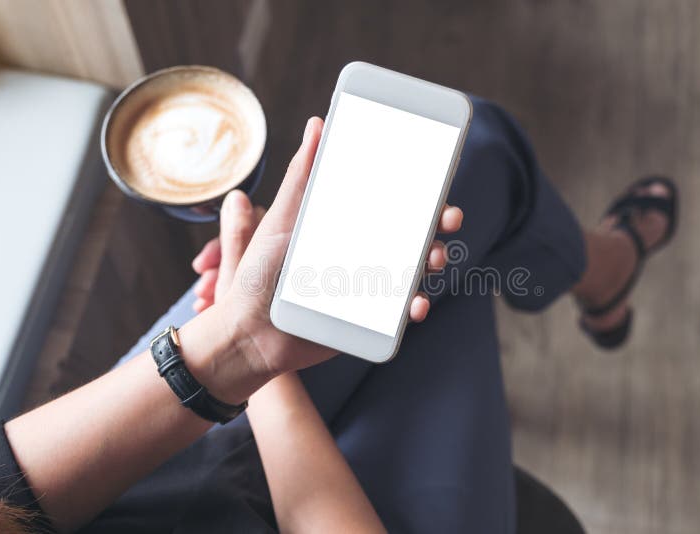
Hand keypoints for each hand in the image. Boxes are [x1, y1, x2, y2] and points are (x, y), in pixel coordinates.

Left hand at [198, 117, 463, 378]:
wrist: (249, 332)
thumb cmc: (258, 275)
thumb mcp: (281, 220)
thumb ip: (301, 177)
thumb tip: (317, 125)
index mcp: (347, 228)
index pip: (391, 205)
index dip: (419, 193)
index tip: (438, 179)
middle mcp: (363, 254)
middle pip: (413, 234)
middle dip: (439, 224)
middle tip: (450, 217)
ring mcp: (369, 287)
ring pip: (416, 270)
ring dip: (434, 260)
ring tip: (433, 258)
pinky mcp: (369, 320)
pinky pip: (401, 312)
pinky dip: (415, 307)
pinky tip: (415, 304)